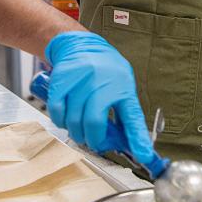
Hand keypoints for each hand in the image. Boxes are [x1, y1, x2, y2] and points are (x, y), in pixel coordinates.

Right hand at [45, 31, 155, 164]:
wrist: (81, 45)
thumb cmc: (105, 70)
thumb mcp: (122, 87)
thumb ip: (124, 114)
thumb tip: (128, 145)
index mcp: (123, 87)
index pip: (133, 117)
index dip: (138, 139)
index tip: (144, 156)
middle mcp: (102, 82)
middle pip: (95, 123)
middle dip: (93, 140)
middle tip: (94, 141)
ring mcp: (80, 81)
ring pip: (74, 121)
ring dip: (77, 133)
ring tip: (80, 129)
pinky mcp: (61, 81)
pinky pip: (57, 112)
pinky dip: (61, 122)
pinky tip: (67, 119)